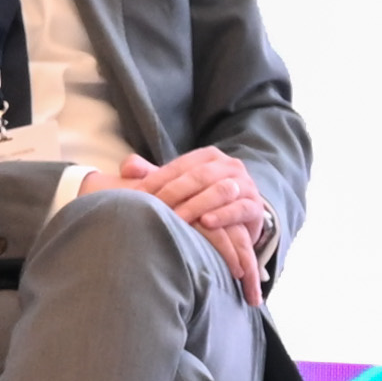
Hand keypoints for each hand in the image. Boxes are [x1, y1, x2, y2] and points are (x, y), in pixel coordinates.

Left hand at [133, 147, 271, 301]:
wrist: (238, 217)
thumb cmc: (200, 200)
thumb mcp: (177, 186)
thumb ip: (152, 175)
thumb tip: (126, 168)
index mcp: (209, 157)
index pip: (180, 165)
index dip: (157, 179)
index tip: (137, 196)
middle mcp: (230, 167)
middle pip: (200, 176)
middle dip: (175, 193)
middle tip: (155, 209)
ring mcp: (245, 185)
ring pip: (221, 190)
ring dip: (198, 205)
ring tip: (179, 218)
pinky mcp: (255, 207)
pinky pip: (241, 208)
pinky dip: (224, 216)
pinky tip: (207, 223)